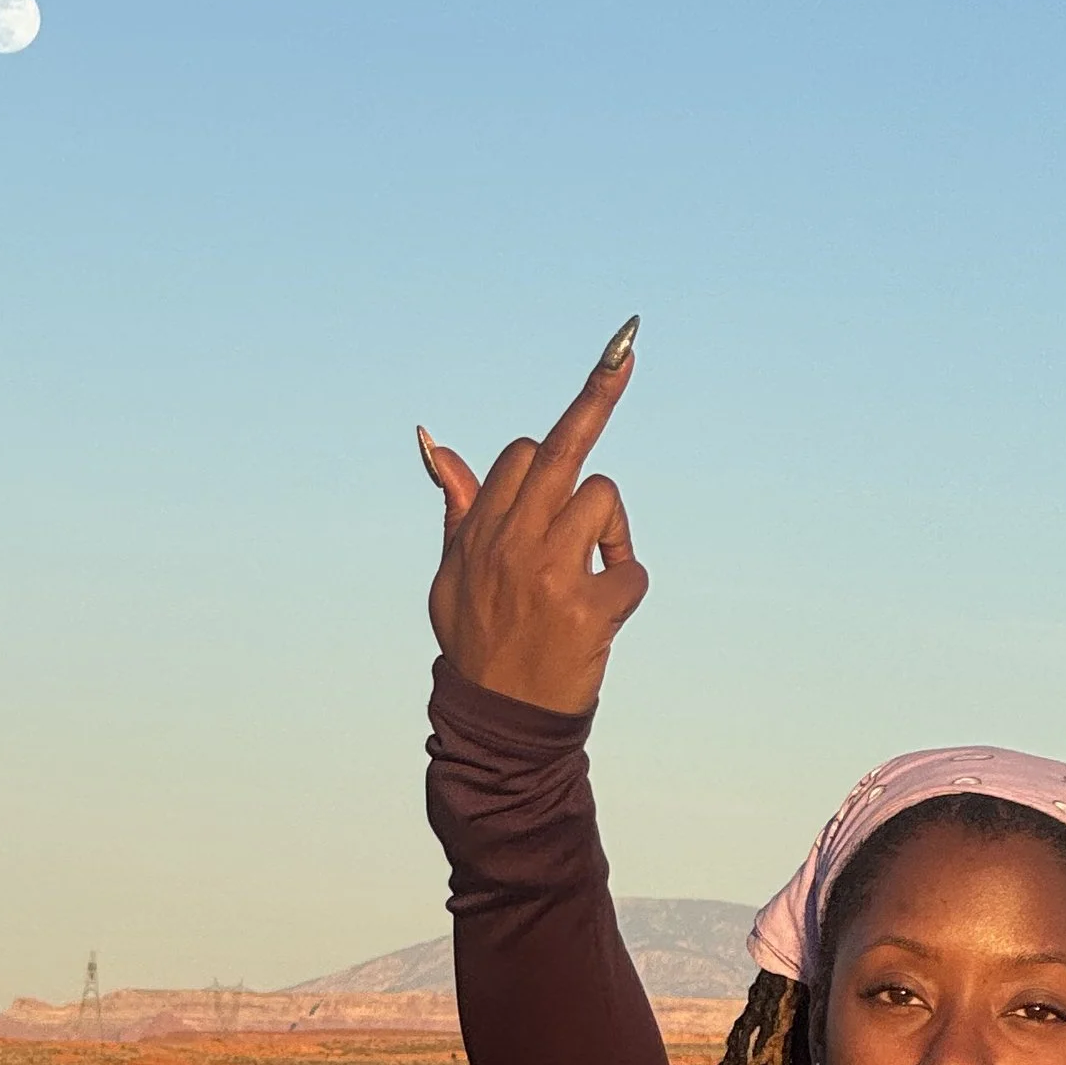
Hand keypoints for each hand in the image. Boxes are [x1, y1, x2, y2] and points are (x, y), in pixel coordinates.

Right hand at [419, 322, 648, 711]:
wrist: (498, 720)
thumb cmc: (479, 639)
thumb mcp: (453, 574)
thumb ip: (458, 506)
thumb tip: (432, 439)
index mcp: (480, 532)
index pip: (521, 454)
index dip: (551, 443)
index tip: (598, 375)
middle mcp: (510, 543)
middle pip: (561, 450)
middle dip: (597, 392)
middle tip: (627, 344)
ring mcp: (548, 573)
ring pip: (604, 499)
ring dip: (611, 530)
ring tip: (588, 574)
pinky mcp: (587, 608)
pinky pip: (632, 569)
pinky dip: (627, 588)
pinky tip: (602, 616)